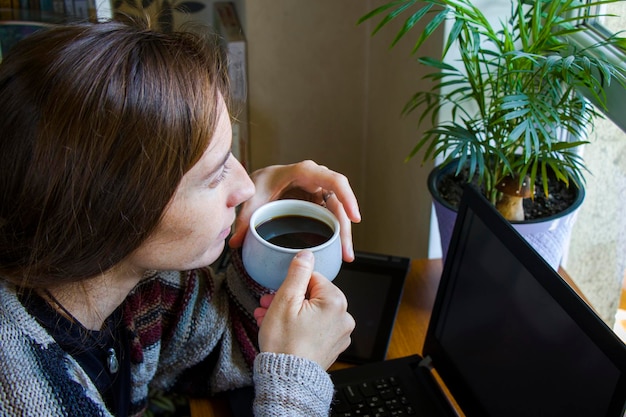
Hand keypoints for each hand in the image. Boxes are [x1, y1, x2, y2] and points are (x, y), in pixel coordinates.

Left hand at [229, 160, 360, 261]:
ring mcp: (319, 194)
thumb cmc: (260, 181)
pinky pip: (330, 218)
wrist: (259, 181)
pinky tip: (335, 251)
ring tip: (345, 257)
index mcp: (304, 172)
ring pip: (338, 213)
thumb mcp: (252, 197)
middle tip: (346, 252)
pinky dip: (334, 234)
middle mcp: (317, 182)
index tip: (354, 218)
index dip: (347, 198)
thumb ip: (244, 218)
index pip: (334, 181)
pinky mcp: (318, 205)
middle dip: (345, 229)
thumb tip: (236, 242)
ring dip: (342, 235)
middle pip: (339, 204)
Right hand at [254, 250, 354, 369]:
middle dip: (288, 298)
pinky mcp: (334, 346)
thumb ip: (298, 273)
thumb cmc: (285, 344)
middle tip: (268, 305)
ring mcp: (340, 333)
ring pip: (313, 312)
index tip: (276, 293)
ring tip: (270, 319)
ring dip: (291, 312)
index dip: (291, 284)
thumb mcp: (285, 300)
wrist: (288, 381)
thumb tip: (306, 254)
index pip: (313, 278)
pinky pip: (317, 327)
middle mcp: (344, 316)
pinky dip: (301, 326)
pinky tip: (283, 330)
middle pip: (313, 295)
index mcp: (336, 301)